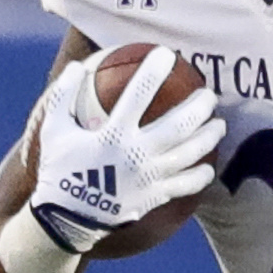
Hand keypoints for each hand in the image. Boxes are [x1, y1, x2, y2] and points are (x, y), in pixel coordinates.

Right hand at [26, 47, 223, 255]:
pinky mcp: (156, 197)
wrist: (67, 219)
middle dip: (199, 106)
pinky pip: (187, 185)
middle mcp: (136, 155)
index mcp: (112, 135)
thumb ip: (63, 95)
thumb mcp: (53, 130)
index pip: (137, 95)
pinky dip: (201, 174)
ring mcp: (150, 177)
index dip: (153, 72)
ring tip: (219, 124)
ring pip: (191, 154)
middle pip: (179, 126)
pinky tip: (208, 166)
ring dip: (209, 137)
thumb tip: (78, 65)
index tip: (166, 54)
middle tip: (209, 94)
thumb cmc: (59, 169)